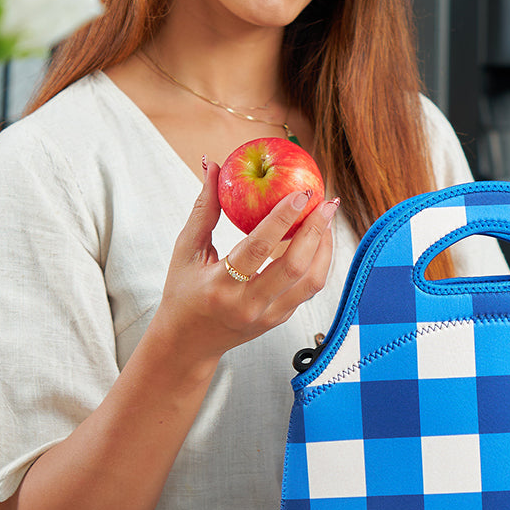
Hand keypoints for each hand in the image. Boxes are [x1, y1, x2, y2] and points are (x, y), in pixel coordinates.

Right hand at [154, 158, 337, 368]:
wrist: (188, 343)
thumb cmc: (183, 292)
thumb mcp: (186, 251)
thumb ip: (204, 209)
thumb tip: (213, 166)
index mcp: (220, 287)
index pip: (258, 249)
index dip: (282, 219)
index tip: (301, 193)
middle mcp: (247, 305)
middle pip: (294, 267)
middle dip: (315, 230)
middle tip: (326, 202)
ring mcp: (267, 317)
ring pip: (310, 281)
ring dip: (324, 247)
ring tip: (325, 218)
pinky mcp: (280, 320)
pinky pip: (307, 289)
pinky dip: (317, 261)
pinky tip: (317, 239)